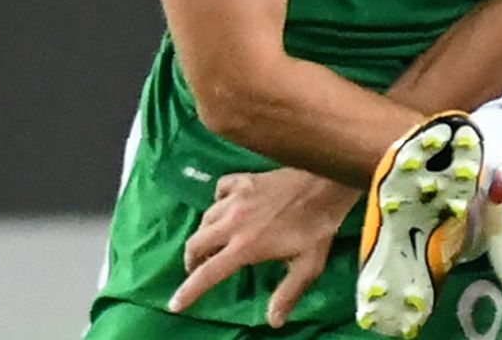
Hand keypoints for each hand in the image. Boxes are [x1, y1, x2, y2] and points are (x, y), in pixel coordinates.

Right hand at [170, 168, 357, 325]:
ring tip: (213, 243)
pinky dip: (218, 201)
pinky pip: (219, 190)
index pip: (207, 274)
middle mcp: (233, 223)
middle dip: (192, 261)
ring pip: (205, 219)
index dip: (188, 292)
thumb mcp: (308, 265)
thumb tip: (274, 321)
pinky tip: (226, 207)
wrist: (327, 182)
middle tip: (199, 270)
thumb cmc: (319, 225)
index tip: (174, 304)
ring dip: (205, 234)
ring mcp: (236, 198)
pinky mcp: (244, 180)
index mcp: (246, 247)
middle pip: (195, 244)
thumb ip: (288, 293)